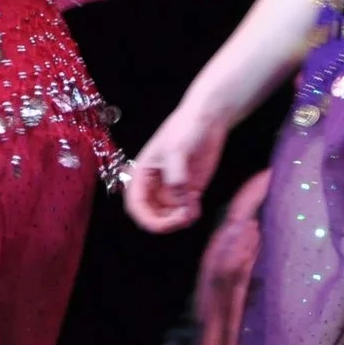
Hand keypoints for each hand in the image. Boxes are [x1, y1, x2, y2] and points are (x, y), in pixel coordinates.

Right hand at [124, 99, 227, 233]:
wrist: (207, 120)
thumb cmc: (184, 128)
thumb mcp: (176, 149)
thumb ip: (176, 176)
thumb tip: (179, 202)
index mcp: (143, 174)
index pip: (136, 204)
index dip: (144, 219)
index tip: (160, 224)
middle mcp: (155, 185)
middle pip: (153, 215)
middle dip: (165, 222)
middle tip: (182, 218)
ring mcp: (173, 190)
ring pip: (170, 216)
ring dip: (179, 220)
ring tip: (192, 211)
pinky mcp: (190, 191)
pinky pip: (187, 211)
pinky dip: (191, 215)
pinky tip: (197, 207)